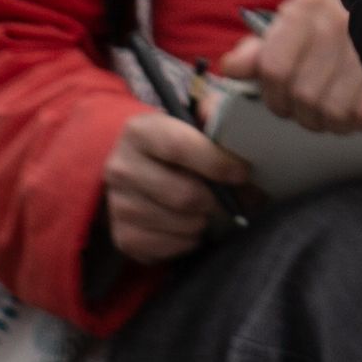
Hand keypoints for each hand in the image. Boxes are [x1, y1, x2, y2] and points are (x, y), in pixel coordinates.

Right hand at [99, 104, 253, 268]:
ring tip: (207, 209)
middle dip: (216, 200)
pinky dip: (189, 240)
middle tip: (230, 198)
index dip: (216, 162)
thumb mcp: (191, 122)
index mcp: (139, 131)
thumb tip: (220, 114)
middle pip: (183, 195)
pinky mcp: (123, 237)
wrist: (137, 172)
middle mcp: (121, 167)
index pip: (179, 147)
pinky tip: (189, 225)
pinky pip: (170, 247)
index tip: (242, 172)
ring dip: (204, 221)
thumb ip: (212, 114)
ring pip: (181, 224)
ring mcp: (118, 205)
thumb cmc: (175, 147)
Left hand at [238, 0, 361, 136]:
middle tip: (310, 106)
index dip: (272, 95)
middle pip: (302, 95)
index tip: (281, 99)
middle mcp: (337, 22)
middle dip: (301, 111)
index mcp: (308, 7)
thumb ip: (259, 49)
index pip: (273, 67)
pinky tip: (355, 107)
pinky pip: (358, 116)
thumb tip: (229, 68)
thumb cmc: (334, 29)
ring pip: (329, 111)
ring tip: (333, 107)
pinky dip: (353, 121)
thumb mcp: (295, 28)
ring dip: (327, 120)